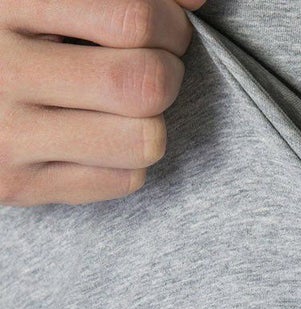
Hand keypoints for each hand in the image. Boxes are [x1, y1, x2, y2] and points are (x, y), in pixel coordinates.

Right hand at [0, 0, 205, 206]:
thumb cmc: (6, 30)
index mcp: (4, 0)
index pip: (130, 18)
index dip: (171, 24)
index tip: (166, 27)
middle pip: (143, 84)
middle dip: (169, 72)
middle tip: (154, 66)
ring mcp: (5, 135)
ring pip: (143, 140)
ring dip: (154, 120)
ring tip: (128, 105)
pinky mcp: (17, 184)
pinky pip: (124, 180)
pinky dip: (131, 158)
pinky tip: (102, 135)